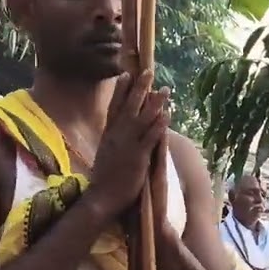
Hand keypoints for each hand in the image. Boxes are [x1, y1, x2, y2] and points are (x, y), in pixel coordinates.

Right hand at [84, 70, 169, 216]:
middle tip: (149, 71)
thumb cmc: (103, 180)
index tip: (126, 74)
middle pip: (129, 106)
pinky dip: (159, 124)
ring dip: (155, 102)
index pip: (114, 107)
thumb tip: (118, 134)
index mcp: (108, 135)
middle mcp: (117, 135)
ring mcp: (127, 145)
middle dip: (139, 88)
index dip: (121, 90)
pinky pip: (150, 137)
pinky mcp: (138, 157)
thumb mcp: (105, 155)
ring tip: (165, 89)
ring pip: (142, 118)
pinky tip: (167, 114)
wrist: (101, 197)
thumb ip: (112, 142)